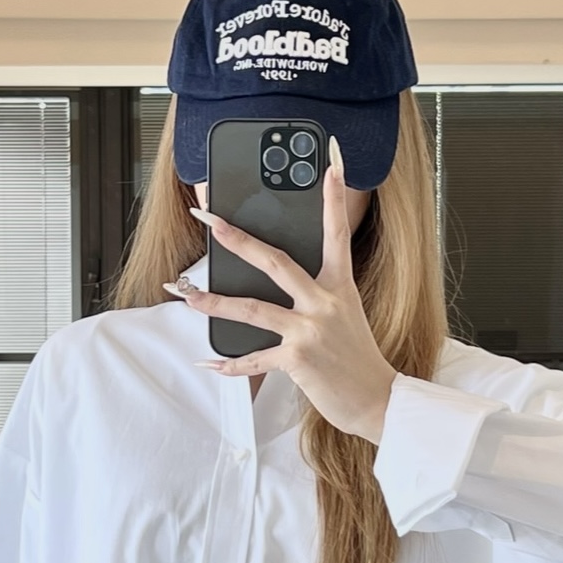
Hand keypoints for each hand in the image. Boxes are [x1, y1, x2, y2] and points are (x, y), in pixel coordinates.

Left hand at [163, 134, 397, 444]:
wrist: (376, 399)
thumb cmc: (358, 358)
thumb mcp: (346, 316)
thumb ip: (317, 295)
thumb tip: (278, 283)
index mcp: (339, 286)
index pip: (336, 233)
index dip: (334, 197)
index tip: (331, 162)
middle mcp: (324, 303)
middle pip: (274, 261)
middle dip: (237, 239)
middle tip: (210, 220)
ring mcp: (310, 330)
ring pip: (252, 309)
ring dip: (213, 301)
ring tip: (186, 296)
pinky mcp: (297, 360)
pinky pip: (254, 359)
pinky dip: (229, 365)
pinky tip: (208, 361)